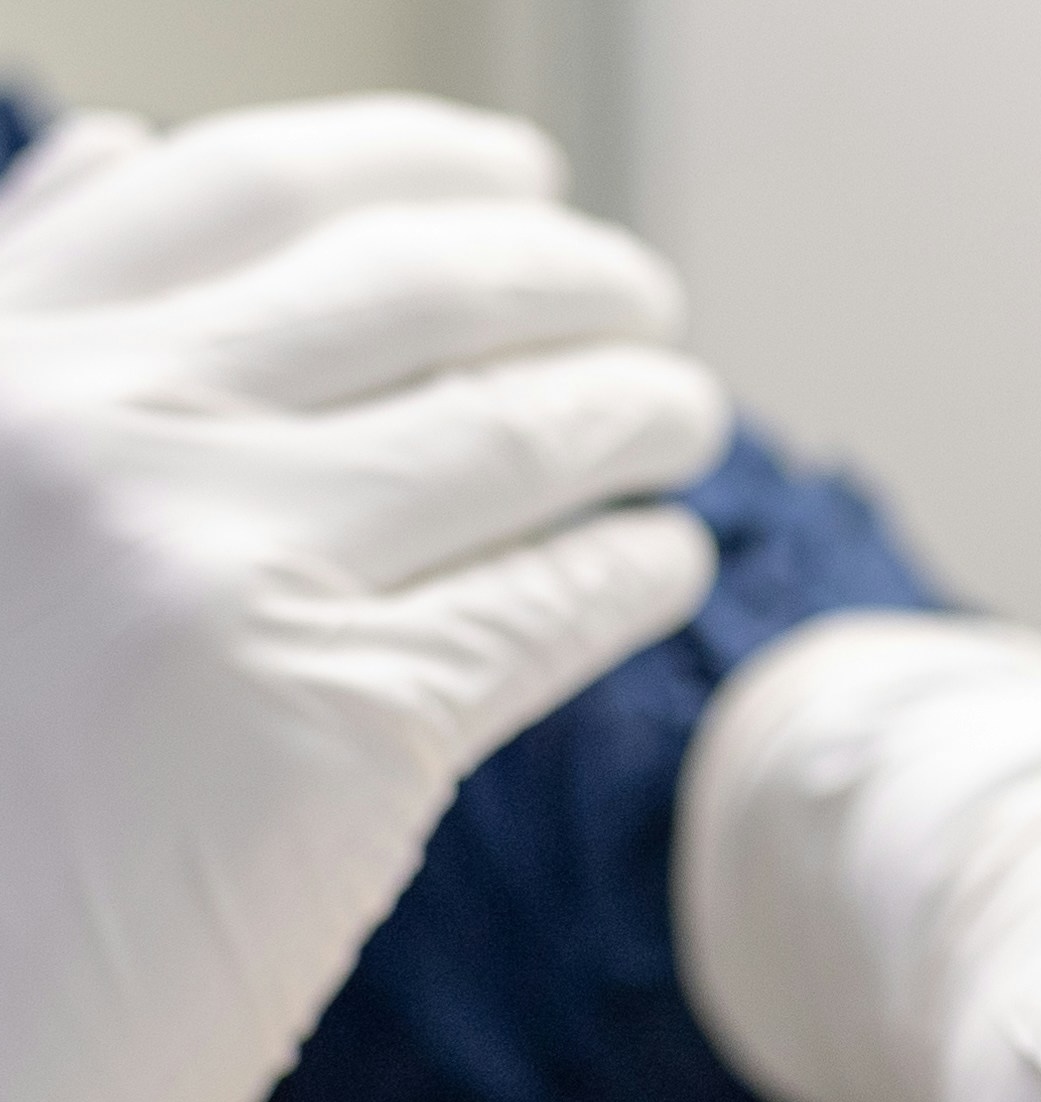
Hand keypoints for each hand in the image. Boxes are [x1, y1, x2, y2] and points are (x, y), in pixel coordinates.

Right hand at [0, 95, 729, 1101]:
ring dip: (633, 411)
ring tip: (688, 416)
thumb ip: (23, 326)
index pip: (247, 191)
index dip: (416, 167)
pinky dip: (630, 571)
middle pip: (408, 292)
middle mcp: (92, 432)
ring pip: (503, 438)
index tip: (523, 188)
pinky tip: (671, 560)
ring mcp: (218, 573)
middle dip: (565, 280)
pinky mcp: (338, 725)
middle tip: (647, 300)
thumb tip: (132, 151)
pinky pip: (542, 605)